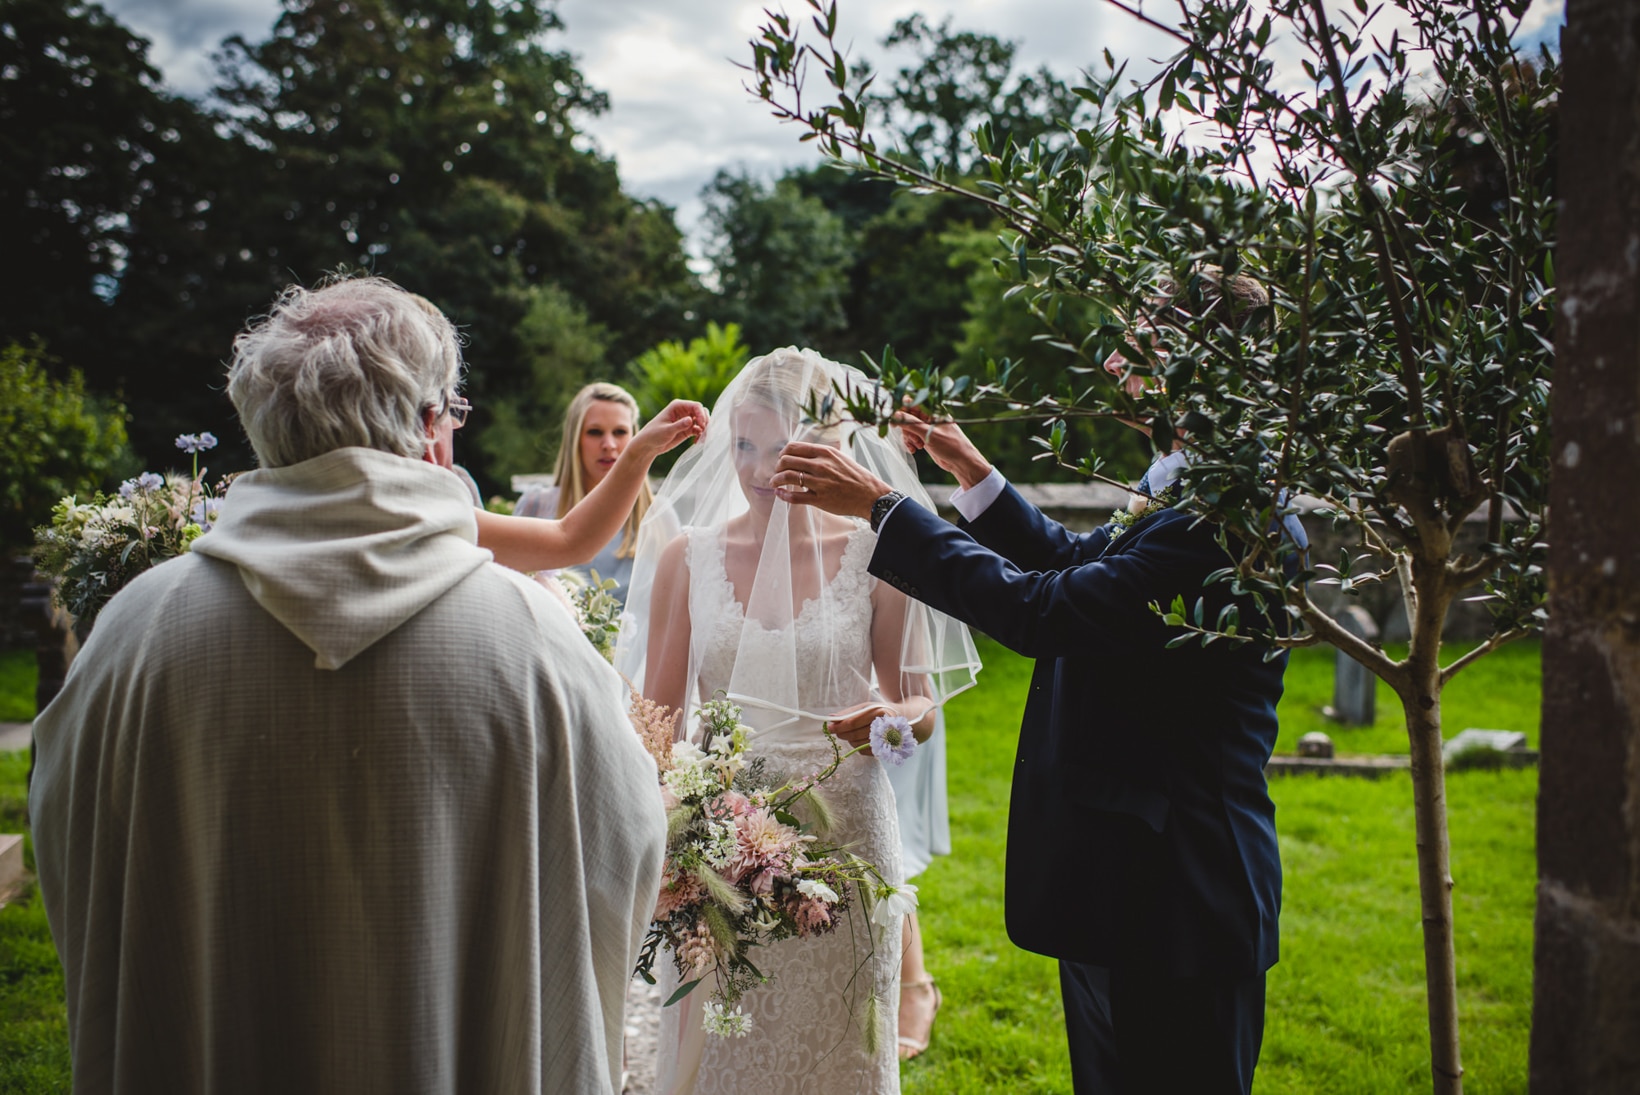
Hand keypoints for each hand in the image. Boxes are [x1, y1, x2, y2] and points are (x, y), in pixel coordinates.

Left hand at [629, 400, 708, 460]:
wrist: (648, 445)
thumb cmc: (653, 435)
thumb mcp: (666, 431)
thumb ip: (679, 425)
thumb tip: (691, 420)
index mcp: (677, 406)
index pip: (696, 406)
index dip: (702, 414)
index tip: (702, 426)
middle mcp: (684, 411)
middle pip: (702, 412)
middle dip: (705, 421)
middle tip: (704, 432)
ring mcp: (687, 420)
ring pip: (703, 421)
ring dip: (705, 429)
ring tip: (701, 439)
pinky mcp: (688, 429)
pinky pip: (699, 430)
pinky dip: (701, 435)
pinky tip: (696, 442)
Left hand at [772, 442, 891, 518]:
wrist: (870, 495)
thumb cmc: (855, 476)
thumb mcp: (840, 458)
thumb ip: (821, 455)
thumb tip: (802, 453)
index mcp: (825, 453)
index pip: (793, 447)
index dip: (783, 453)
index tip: (782, 459)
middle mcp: (821, 465)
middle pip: (787, 461)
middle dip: (777, 467)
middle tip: (777, 472)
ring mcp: (819, 483)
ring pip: (788, 477)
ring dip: (776, 480)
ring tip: (774, 483)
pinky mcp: (819, 500)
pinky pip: (795, 497)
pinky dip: (783, 495)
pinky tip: (780, 494)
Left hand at [822, 702, 892, 750]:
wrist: (903, 720)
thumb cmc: (880, 712)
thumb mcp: (866, 707)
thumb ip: (849, 713)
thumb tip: (831, 718)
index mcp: (878, 713)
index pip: (853, 722)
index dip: (839, 726)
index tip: (829, 727)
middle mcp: (883, 727)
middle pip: (854, 735)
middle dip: (842, 734)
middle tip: (836, 731)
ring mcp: (884, 741)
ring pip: (857, 744)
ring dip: (849, 740)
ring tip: (851, 733)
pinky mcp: (884, 751)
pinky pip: (863, 751)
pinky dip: (857, 746)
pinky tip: (861, 738)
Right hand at [894, 410, 991, 489]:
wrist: (962, 462)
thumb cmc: (951, 445)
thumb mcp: (929, 434)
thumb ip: (911, 423)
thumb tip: (895, 415)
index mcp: (933, 410)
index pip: (912, 402)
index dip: (902, 409)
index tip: (895, 419)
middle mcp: (929, 417)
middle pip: (907, 415)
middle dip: (905, 427)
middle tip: (910, 437)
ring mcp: (927, 427)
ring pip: (908, 427)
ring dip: (908, 437)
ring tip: (917, 445)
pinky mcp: (925, 437)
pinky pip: (912, 436)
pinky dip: (910, 442)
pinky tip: (915, 450)